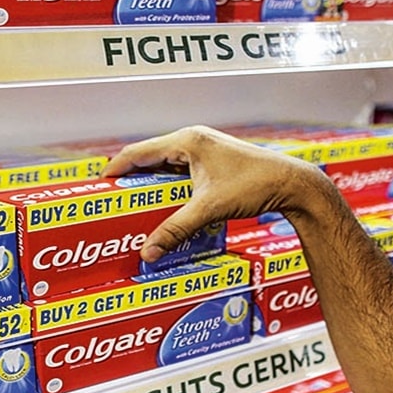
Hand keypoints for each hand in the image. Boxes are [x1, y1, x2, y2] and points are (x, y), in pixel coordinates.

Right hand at [103, 125, 332, 262]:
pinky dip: (168, 187)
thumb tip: (148, 253)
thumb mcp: (209, 209)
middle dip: (130, 178)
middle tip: (113, 200)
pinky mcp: (214, 161)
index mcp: (187, 141)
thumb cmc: (255, 186)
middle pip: (149, 157)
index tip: (99, 186)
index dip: (115, 168)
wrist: (292, 183)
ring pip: (165, 165)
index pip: (138, 152)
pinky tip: (165, 206)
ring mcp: (205, 149)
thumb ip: (175, 230)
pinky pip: (181, 171)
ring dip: (150, 183)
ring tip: (134, 205)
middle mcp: (194, 139)